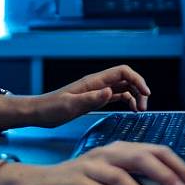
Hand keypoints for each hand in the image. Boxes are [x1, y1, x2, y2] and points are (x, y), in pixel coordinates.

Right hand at [12, 142, 184, 184]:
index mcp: (120, 149)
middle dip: (167, 175)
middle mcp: (107, 153)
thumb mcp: (110, 174)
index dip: (178, 165)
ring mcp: (91, 165)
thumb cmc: (78, 182)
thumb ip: (134, 175)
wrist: (39, 184)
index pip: (156, 150)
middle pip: (143, 158)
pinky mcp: (77, 181)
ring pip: (123, 177)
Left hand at [30, 65, 151, 127]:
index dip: (137, 80)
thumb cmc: (51, 109)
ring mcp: (97, 90)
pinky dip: (127, 101)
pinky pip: (116, 96)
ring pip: (124, 87)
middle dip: (139, 90)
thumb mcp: (70, 106)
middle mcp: (98, 83)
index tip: (146, 94)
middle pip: (126, 79)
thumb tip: (111, 92)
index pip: (122, 72)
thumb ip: (91, 99)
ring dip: (135, 96)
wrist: (38, 112)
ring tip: (139, 110)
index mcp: (94, 81)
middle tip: (143, 107)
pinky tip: (130, 109)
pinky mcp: (95, 99)